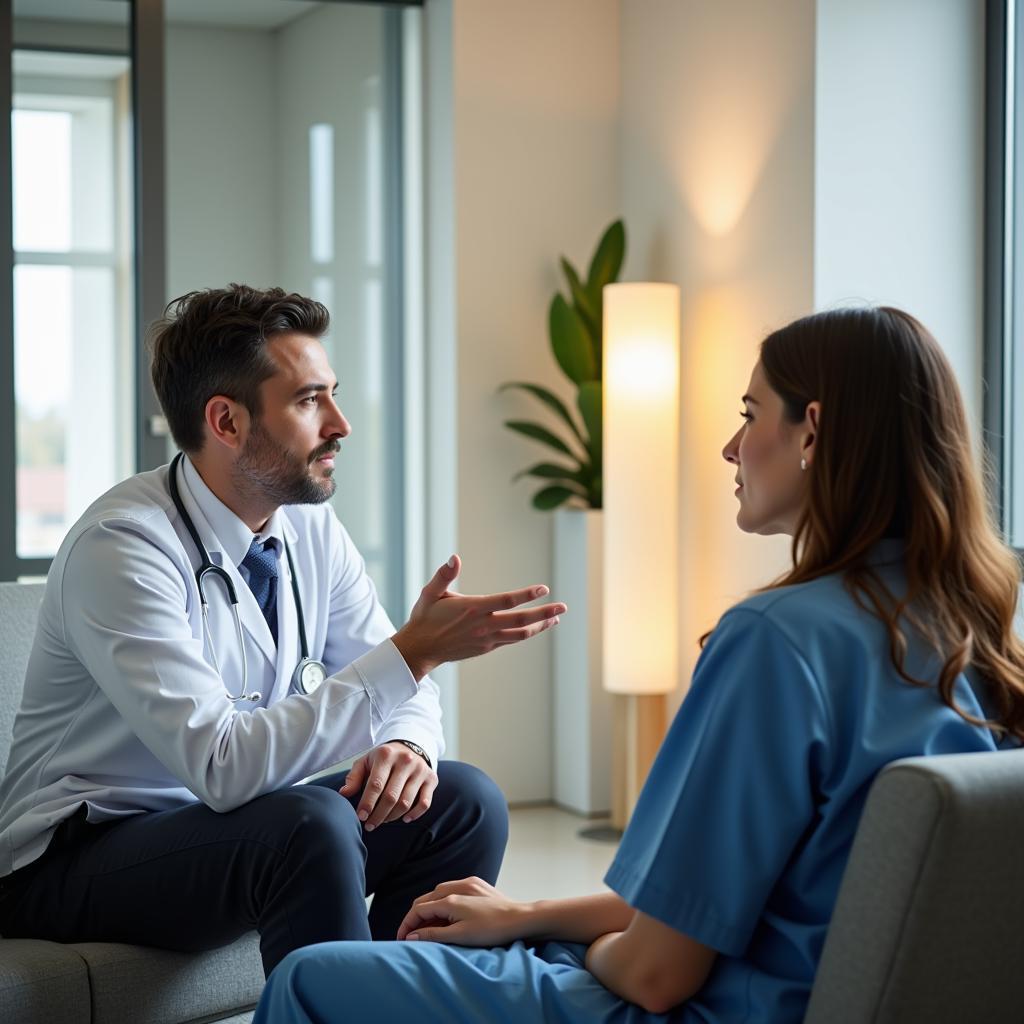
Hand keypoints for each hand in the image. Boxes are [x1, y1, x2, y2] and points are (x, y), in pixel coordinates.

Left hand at [338, 742, 436, 830]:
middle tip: (369, 825)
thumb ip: (354, 777)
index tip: (361, 816)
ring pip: (406, 802)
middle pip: (391, 796)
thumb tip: (344, 794)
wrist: (410, 746)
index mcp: (386, 755)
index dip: (367, 803)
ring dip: (392, 817)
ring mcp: (420, 770)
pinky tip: (404, 819)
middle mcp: (405, 760)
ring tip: (382, 821)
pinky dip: (414, 815)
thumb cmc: (383, 759)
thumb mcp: (366, 761)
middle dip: (378, 815)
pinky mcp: (431, 779)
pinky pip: (425, 803)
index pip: (376, 784)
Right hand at [392, 555, 565, 679]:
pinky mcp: (487, 647)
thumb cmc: (425, 617)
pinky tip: (536, 627)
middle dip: (544, 613)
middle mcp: (483, 626)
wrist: (420, 650)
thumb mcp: (430, 593)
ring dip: (540, 626)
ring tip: (556, 618)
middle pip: (521, 621)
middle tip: (563, 607)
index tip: (544, 589)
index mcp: (473, 609)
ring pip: (520, 634)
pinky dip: (527, 633)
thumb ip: (444, 575)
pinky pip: (512, 640)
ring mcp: (487, 639)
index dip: (527, 595)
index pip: (506, 601)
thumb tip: (454, 557)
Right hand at [396, 877, 532, 945]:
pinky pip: (452, 892)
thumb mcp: (460, 936)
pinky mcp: (477, 885)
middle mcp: (457, 887)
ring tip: (427, 929)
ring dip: (429, 910)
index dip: (407, 924)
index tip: (401, 939)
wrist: (520, 918)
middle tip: (411, 935)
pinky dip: (443, 904)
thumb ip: (434, 934)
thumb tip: (412, 935)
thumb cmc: (492, 929)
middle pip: (426, 900)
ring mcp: (468, 884)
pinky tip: (446, 916)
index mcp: (450, 899)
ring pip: (438, 895)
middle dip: (416, 917)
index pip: (419, 909)